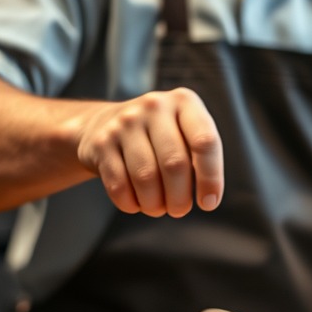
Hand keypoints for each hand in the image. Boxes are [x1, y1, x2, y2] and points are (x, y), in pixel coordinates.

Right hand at [74, 87, 222, 216]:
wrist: (105, 122)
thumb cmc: (160, 136)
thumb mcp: (185, 132)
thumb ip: (200, 157)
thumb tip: (207, 197)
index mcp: (184, 102)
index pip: (205, 142)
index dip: (210, 177)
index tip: (209, 203)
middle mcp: (154, 106)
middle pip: (175, 164)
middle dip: (180, 197)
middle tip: (179, 210)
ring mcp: (125, 122)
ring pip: (146, 177)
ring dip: (155, 204)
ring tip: (158, 207)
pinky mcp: (101, 142)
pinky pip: (119, 185)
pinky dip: (131, 203)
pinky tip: (136, 203)